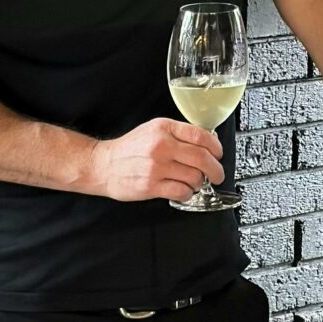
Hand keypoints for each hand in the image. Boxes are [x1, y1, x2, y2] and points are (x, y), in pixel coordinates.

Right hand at [90, 119, 222, 202]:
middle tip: (218, 174)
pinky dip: (188, 193)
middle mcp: (161, 146)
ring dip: (200, 182)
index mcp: (164, 128)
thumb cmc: (130, 148)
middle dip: (216, 169)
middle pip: (201, 158)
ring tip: (195, 182)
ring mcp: (156, 167)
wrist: (103, 164)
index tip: (219, 153)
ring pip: (194, 176)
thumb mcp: (154, 130)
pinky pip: (181, 191)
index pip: (200, 135)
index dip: (216, 146)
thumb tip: (206, 142)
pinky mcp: (150, 186)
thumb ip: (178, 133)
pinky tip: (184, 191)